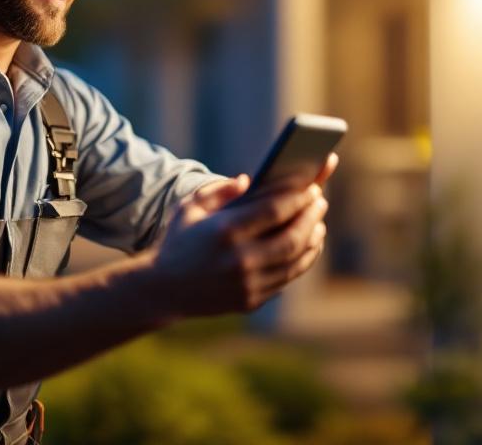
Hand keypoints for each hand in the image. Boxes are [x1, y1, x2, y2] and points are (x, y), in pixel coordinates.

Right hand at [149, 154, 336, 317]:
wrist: (161, 290)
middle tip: (320, 201)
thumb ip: (220, 190)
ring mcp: (247, 284)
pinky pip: (287, 278)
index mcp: (225, 231)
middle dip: (311, 216)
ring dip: (313, 238)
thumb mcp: (190, 207)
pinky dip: (303, 260)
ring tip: (318, 223)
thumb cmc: (178, 241)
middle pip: (292, 236)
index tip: (311, 186)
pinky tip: (307, 246)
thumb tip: (250, 180)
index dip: (298, 197)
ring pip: (295, 260)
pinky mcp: (251, 300)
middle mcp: (239, 260)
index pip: (274, 210)